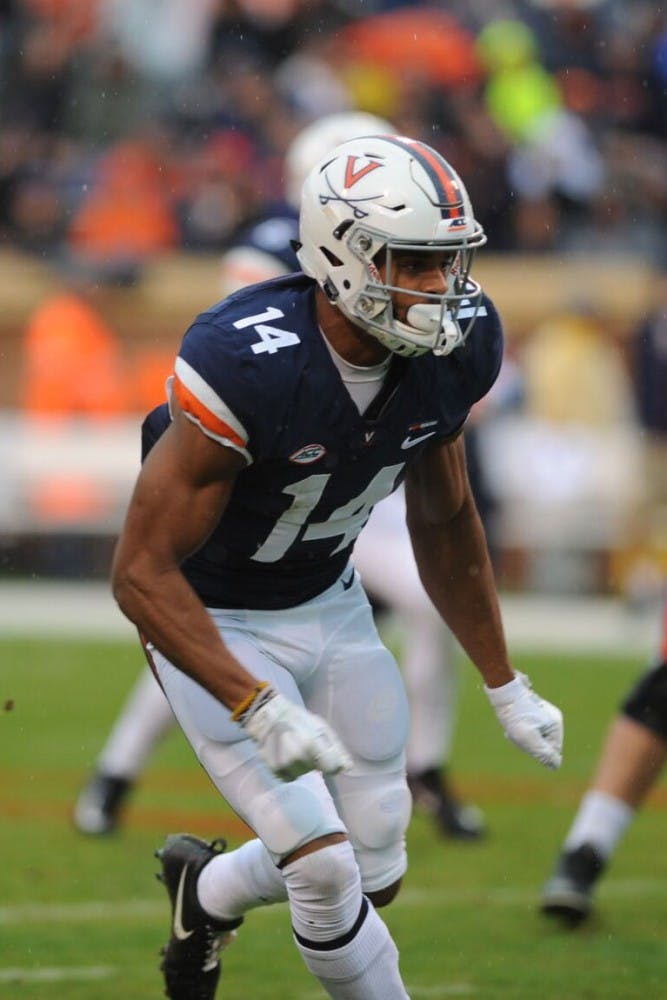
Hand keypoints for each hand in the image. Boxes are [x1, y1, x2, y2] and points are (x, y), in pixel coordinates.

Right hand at [237, 686, 351, 780]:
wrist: (269, 717)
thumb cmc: (300, 720)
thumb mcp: (321, 728)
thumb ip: (336, 748)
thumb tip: (347, 768)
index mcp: (312, 744)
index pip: (331, 767)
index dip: (331, 764)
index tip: (327, 757)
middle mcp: (299, 757)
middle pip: (317, 770)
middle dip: (315, 761)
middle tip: (306, 746)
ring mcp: (286, 765)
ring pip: (303, 774)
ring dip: (302, 765)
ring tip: (295, 750)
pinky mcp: (275, 770)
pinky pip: (290, 777)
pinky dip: (290, 770)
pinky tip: (286, 756)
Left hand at [485, 672, 562, 768]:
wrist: (503, 690)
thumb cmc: (515, 715)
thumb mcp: (528, 738)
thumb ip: (543, 753)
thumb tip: (556, 766)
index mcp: (556, 725)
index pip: (552, 751)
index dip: (537, 751)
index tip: (525, 740)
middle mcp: (553, 719)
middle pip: (544, 744)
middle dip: (529, 744)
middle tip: (516, 734)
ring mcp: (544, 714)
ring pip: (536, 737)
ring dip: (522, 737)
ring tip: (512, 728)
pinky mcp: (535, 711)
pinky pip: (530, 729)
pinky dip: (520, 730)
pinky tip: (512, 724)